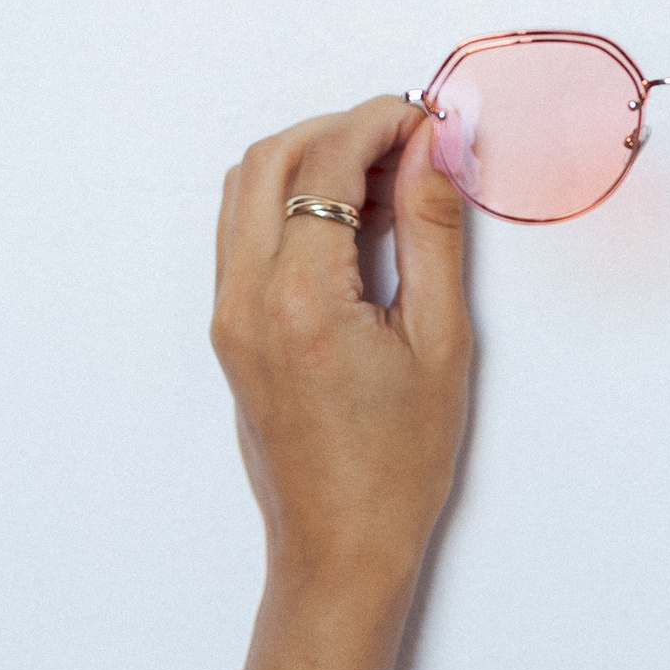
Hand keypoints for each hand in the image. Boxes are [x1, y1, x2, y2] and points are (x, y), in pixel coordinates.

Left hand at [211, 96, 473, 596]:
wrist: (340, 547)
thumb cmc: (399, 465)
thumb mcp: (441, 341)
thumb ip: (435, 233)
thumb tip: (437, 150)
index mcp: (300, 299)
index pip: (327, 161)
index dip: (382, 123)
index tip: (430, 122)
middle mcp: (246, 298)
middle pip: (271, 158)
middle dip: (341, 128)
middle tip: (411, 142)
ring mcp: (228, 313)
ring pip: (247, 188)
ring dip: (312, 159)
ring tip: (387, 182)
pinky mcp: (229, 329)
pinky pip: (246, 232)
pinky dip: (293, 201)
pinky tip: (354, 224)